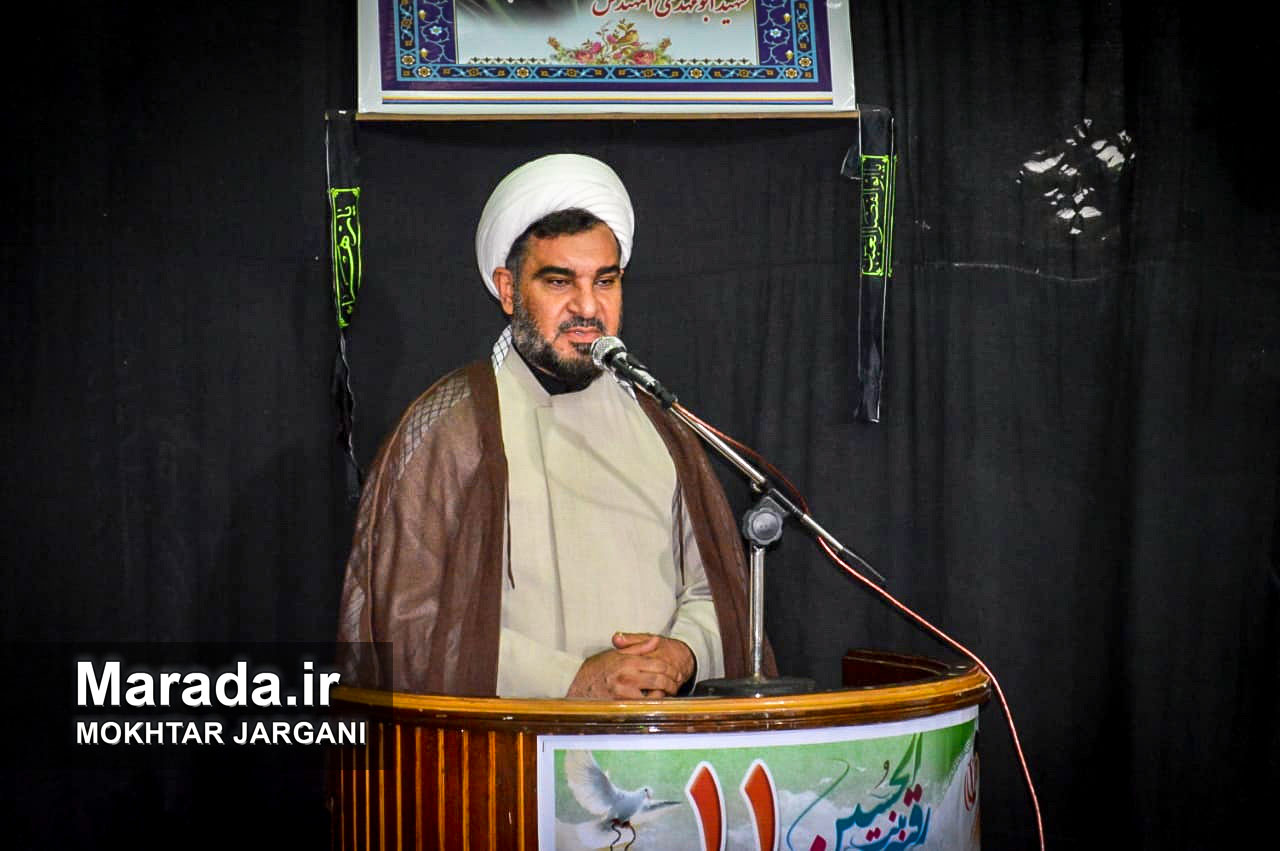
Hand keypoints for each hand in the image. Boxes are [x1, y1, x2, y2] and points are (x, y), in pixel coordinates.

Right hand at [564, 634, 688, 698]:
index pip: (658, 664)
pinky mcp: (621, 704)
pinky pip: (642, 705)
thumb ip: (639, 647)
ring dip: (664, 694)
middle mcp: (628, 675)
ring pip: (654, 693)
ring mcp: (624, 691)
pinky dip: (651, 704)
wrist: (577, 684)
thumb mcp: (617, 653)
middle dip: (671, 683)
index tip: (675, 673)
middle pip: (659, 679)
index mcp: (628, 661)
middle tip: (675, 685)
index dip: (671, 669)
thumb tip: (657, 641)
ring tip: (668, 694)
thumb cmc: (597, 669)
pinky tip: (654, 703)